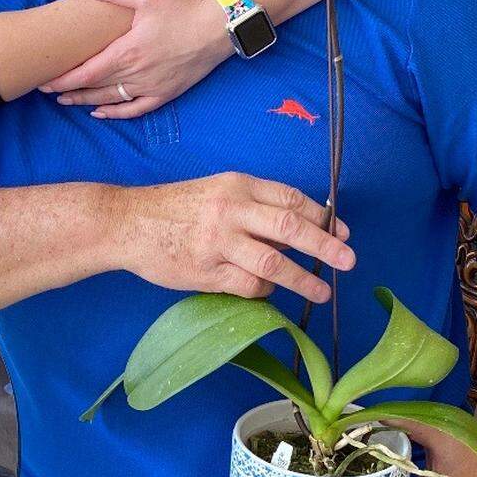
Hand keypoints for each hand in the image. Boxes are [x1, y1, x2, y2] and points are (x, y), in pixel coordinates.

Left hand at [42, 0, 230, 117]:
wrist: (218, 30)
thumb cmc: (182, 10)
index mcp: (128, 51)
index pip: (87, 72)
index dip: (64, 79)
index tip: (46, 80)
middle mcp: (137, 73)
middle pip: (94, 88)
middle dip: (68, 91)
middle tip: (48, 91)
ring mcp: (151, 87)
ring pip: (112, 100)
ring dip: (86, 102)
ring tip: (67, 101)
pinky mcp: (165, 94)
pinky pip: (136, 110)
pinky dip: (116, 114)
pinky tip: (101, 112)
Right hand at [120, 172, 354, 302]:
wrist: (128, 222)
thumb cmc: (177, 207)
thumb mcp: (218, 192)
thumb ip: (256, 208)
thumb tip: (301, 230)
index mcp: (238, 185)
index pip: (291, 200)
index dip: (322, 217)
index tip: (343, 231)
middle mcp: (232, 210)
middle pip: (291, 228)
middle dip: (326, 246)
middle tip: (349, 260)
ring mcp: (218, 243)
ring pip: (273, 264)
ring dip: (303, 279)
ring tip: (323, 291)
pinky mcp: (206, 272)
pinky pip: (248, 286)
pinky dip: (265, 291)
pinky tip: (270, 291)